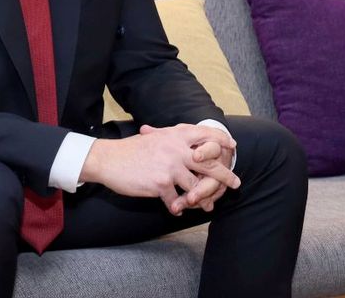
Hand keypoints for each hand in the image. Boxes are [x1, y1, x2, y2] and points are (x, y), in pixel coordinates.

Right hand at [80, 124, 240, 215]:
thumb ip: (174, 138)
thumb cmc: (131, 149)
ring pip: (196, 187)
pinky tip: (178, 211)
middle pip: (210, 164)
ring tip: (206, 206)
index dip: (221, 140)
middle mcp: (176, 149)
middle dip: (225, 176)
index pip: (206, 134)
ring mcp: (170, 168)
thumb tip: (191, 140)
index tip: (231, 146)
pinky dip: (178, 208)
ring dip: (202, 199)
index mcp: (176, 135)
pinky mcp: (161, 185)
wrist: (109, 160)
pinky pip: (176, 201)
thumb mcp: (155, 136)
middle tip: (236, 183)